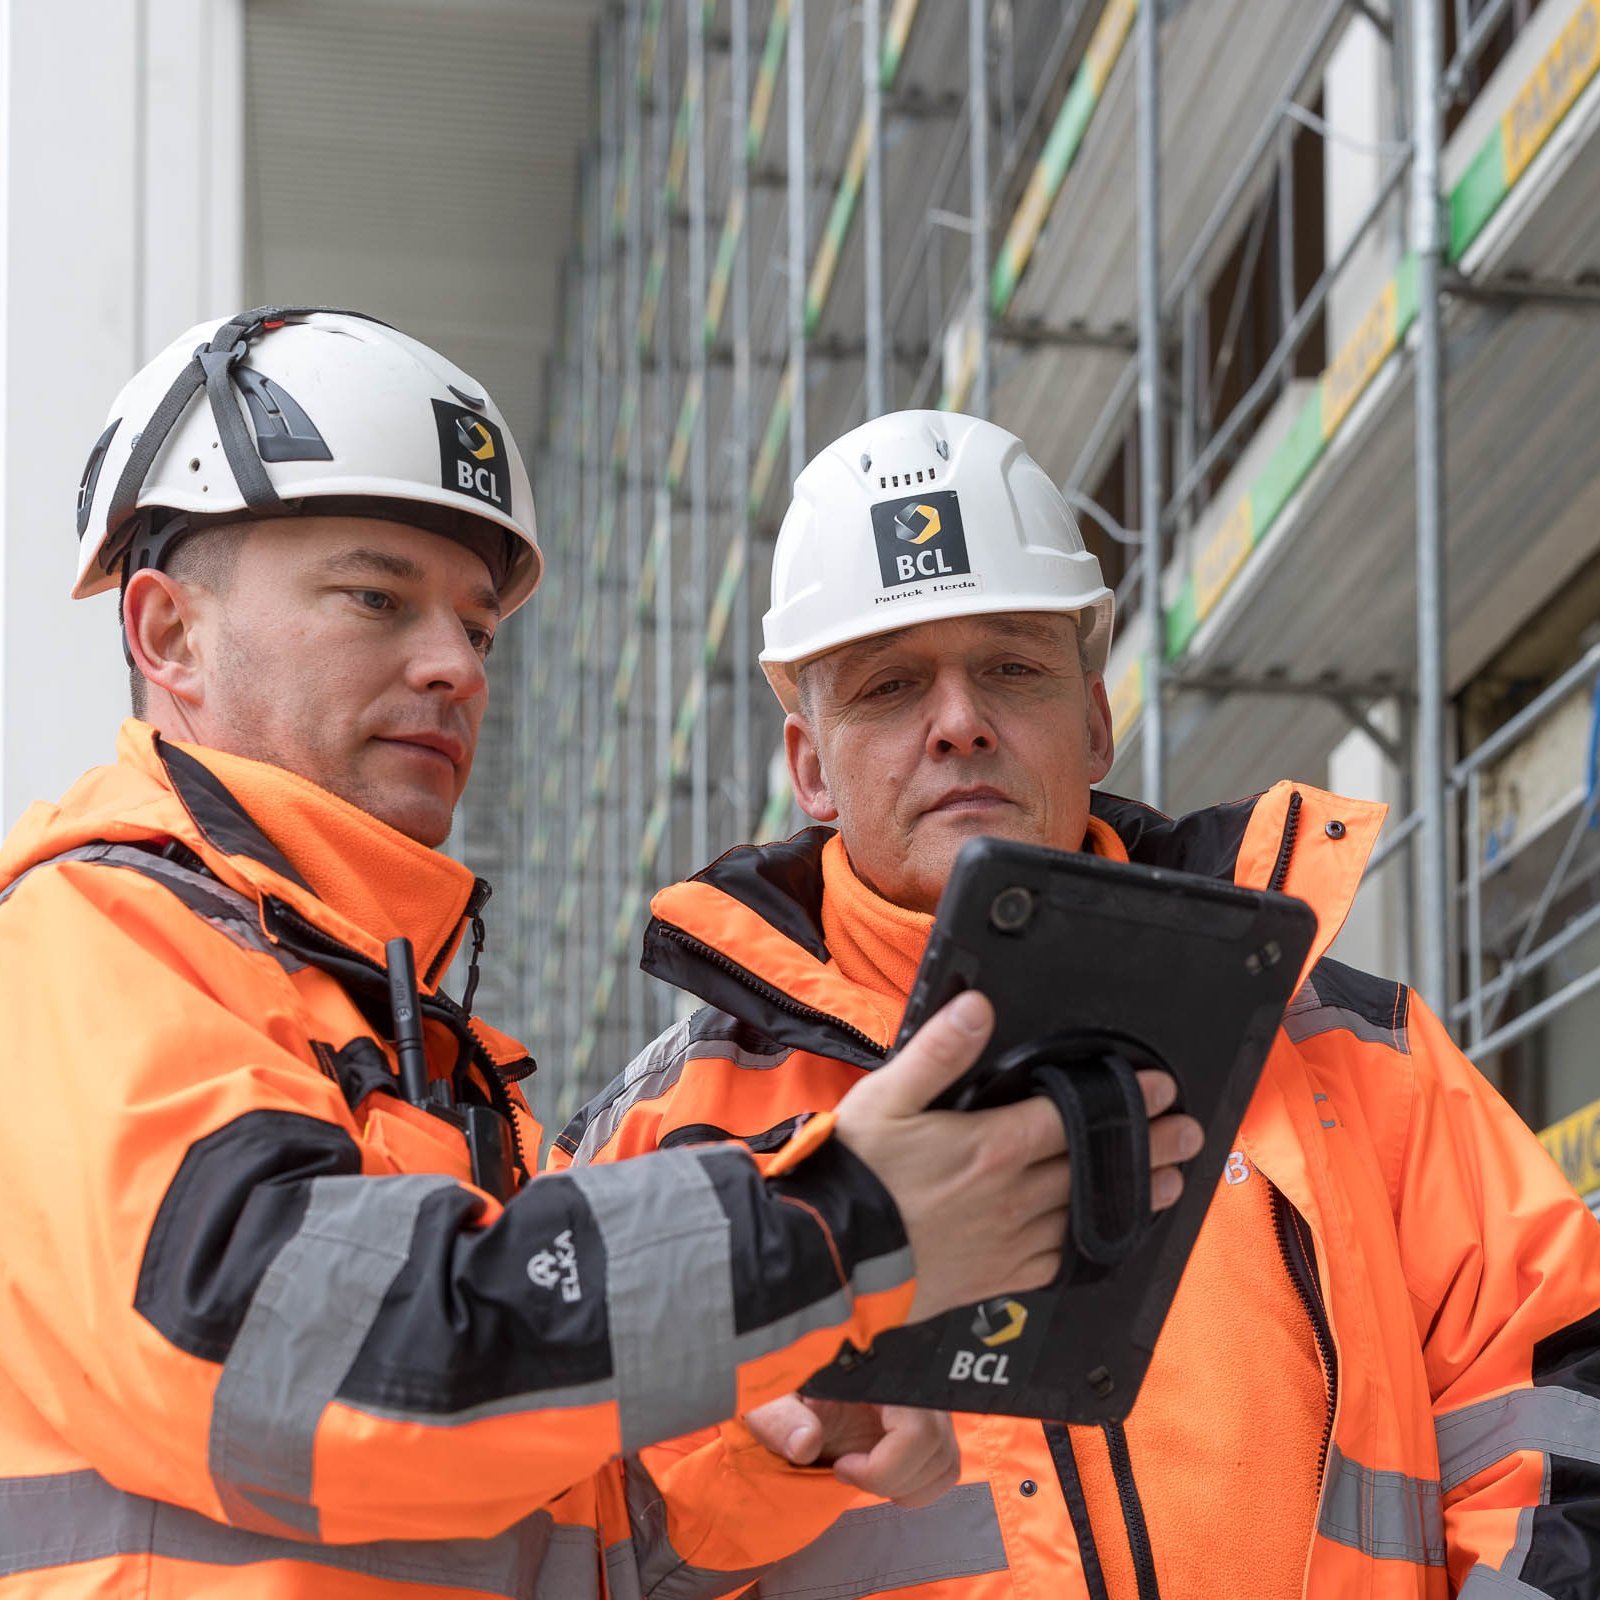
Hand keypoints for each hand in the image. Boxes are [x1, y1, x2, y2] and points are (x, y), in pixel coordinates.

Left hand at [743, 1392, 958, 1508]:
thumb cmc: (783, 1390)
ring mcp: (926, 1404)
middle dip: (891, 1479)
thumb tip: (805, 1444)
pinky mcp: (929, 1423)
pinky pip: (945, 1465)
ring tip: (861, 1472)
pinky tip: (879, 1474)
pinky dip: (916, 1485)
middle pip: (935, 1448)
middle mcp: (913, 1384)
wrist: (795, 1390)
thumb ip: (782, 1420)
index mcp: (878, 1371)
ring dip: (904, 1485)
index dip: (884, 1466)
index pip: (916, 1430)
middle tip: (847, 1470)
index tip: (841, 1466)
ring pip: (945, 1461)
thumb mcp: (770, 1400)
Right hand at [833, 991, 1201, 1321]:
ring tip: (1169, 1184)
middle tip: (1189, 1136)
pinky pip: (1058, 1261)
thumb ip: (937, 1052)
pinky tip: (1104, 1238)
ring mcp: (1007, 1242)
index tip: (1160, 1088)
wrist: (830, 1258)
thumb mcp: (886, 1097)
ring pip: (1085, 1215)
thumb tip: (981, 1008)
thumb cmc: (856, 1172)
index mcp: (990, 1147)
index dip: (1120, 1101)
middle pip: (1092, 1165)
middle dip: (1145, 1147)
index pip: (1071, 1117)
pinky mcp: (995, 1278)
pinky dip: (1090, 1245)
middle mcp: (1011, 1197)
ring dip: (1132, 1197)